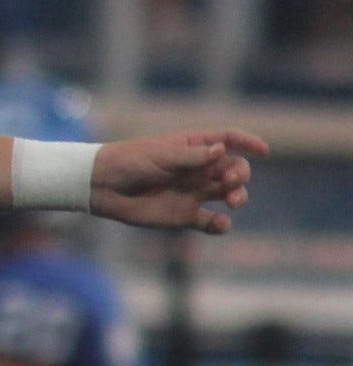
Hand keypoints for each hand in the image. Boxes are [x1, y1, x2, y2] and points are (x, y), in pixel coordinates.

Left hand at [90, 129, 266, 234]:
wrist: (103, 186)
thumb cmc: (129, 162)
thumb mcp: (160, 155)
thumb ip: (191, 156)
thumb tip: (221, 149)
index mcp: (194, 147)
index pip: (228, 140)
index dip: (248, 143)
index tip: (263, 150)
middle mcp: (198, 169)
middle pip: (234, 169)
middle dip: (240, 174)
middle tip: (231, 181)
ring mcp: (193, 192)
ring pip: (228, 194)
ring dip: (238, 197)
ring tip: (233, 201)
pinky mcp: (184, 215)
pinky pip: (210, 223)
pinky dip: (220, 225)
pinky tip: (221, 224)